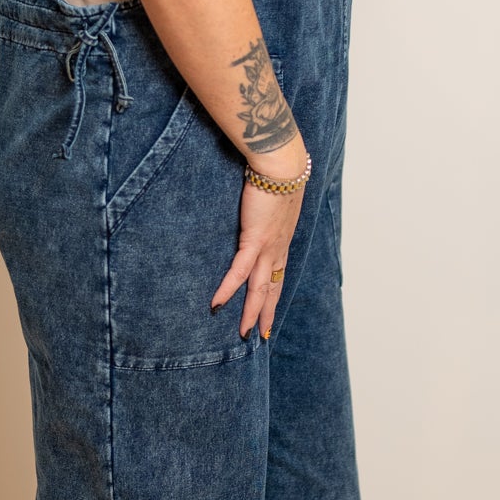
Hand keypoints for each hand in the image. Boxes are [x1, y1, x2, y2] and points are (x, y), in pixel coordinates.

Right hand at [210, 168, 305, 339]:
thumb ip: (267, 206)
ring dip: (251, 312)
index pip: (278, 275)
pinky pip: (239, 271)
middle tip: (262, 336)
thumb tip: (259, 205)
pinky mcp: (254, 239)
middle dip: (266, 314)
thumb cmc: (278, 172)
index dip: (274, 294)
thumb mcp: (276, 195)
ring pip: (259, 288)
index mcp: (282, 239)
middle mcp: (278, 248)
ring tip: (244, 334)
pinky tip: (217, 305)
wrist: (281, 163)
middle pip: (272, 289)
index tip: (271, 311)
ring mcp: (268, 246)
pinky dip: (228, 289)